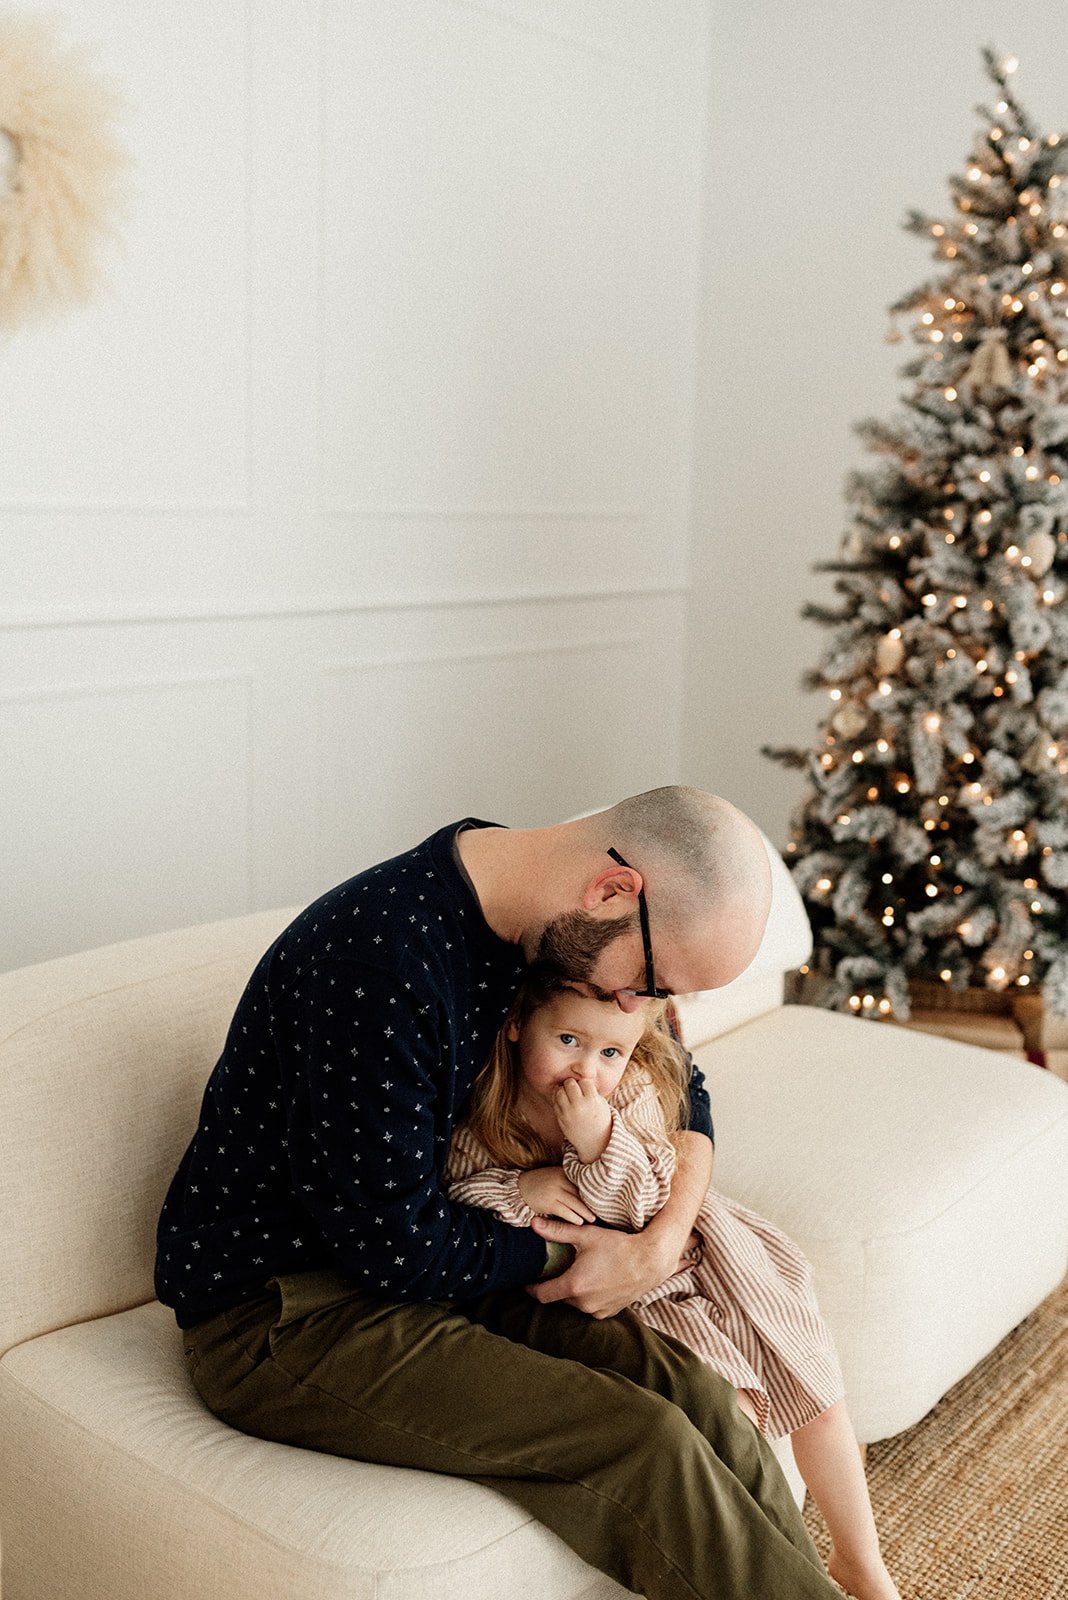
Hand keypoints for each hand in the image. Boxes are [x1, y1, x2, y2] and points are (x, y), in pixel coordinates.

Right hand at [517, 1166, 596, 1224]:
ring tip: (594, 1219)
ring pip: (575, 1202)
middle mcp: (560, 1179)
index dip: (593, 1192)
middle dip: (592, 1203)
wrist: (519, 1188)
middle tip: (603, 1211)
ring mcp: (554, 1190)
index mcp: (564, 1172)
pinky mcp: (549, 1202)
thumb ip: (570, 1180)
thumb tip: (589, 1190)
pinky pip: (564, 1211)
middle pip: (581, 1193)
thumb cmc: (542, 1184)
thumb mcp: (556, 1176)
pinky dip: (573, 1217)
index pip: (582, 1182)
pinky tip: (580, 1222)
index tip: (604, 1199)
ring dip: (585, 1212)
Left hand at [526, 1215, 670, 1317]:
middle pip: (559, 1297)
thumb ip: (558, 1231)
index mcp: (574, 1286)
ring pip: (575, 1303)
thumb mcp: (586, 1235)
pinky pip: (590, 1307)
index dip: (532, 1289)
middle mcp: (584, 1303)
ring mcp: (597, 1310)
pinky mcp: (609, 1312)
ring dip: (573, 1291)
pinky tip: (595, 1281)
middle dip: (557, 1284)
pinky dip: (588, 1297)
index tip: (528, 1282)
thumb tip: (533, 1225)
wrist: (650, 1261)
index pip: (542, 1295)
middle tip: (559, 1268)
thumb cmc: (618, 1246)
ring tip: (580, 1272)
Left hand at [552, 1079, 611, 1162]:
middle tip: (575, 1089)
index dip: (584, 1083)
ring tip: (568, 1094)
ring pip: (559, 1091)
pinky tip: (564, 1101)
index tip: (586, 1089)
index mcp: (592, 1101)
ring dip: (563, 1090)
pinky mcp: (561, 1118)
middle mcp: (579, 1106)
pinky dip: (557, 1098)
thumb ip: (590, 1091)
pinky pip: (555, 1102)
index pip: (584, 1081)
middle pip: (570, 1083)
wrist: (595, 1141)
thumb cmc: (599, 1118)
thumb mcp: (601, 1103)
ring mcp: (568, 1113)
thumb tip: (577, 1078)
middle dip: (572, 1084)